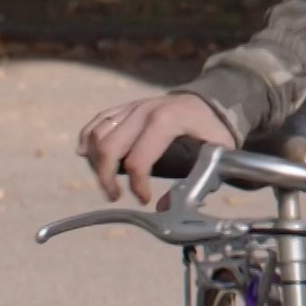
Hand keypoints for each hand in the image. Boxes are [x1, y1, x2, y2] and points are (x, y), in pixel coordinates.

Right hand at [77, 94, 237, 205]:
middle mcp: (144, 111)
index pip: (138, 160)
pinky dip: (88, 138)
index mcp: (167, 121)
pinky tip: (88, 155)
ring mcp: (133, 106)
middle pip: (109, 148)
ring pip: (98, 135)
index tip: (145, 199)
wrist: (210, 99)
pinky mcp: (126, 106)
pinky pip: (98, 121)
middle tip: (114, 196)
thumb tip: (163, 206)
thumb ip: (198, 179)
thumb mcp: (218, 150)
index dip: (137, 185)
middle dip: (106, 178)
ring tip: (108, 180)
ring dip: (96, 161)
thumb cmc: (213, 127)